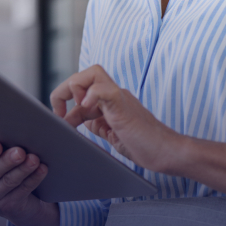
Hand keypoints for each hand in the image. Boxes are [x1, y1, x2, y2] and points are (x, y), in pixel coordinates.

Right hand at [0, 141, 59, 225]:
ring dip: (23, 169)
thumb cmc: (2, 166)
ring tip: (34, 159)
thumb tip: (12, 130)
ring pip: (8, 182)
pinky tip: (42, 169)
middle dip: (7, 161)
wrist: (13, 198)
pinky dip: (33, 179)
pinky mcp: (7, 207)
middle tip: (20, 152)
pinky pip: (22, 191)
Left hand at [50, 65, 179, 171]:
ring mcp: (119, 98)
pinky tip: (86, 107)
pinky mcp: (123, 105)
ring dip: (75, 87)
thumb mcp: (112, 134)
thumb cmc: (145, 145)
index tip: (60, 122)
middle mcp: (114, 95)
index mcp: (110, 102)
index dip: (64, 103)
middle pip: (84, 74)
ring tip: (74, 110)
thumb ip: (97, 124)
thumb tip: (79, 120)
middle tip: (59, 114)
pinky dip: (91, 94)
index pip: (81, 90)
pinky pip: (104, 88)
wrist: (167, 152)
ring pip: (93, 73)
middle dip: (64, 90)